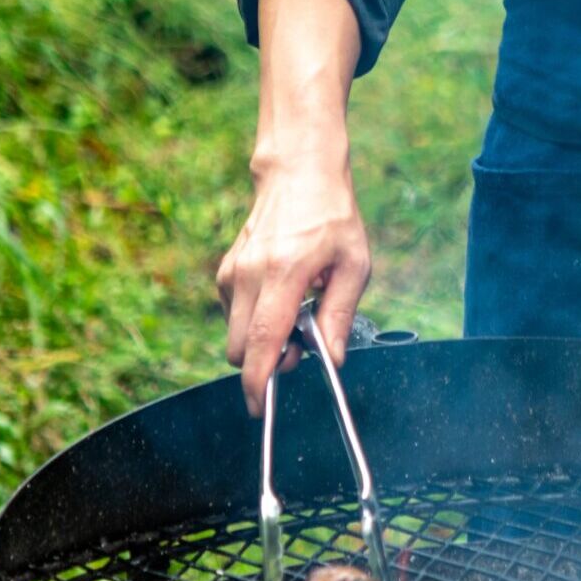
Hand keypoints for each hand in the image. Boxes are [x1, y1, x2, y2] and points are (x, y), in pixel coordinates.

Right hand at [217, 143, 370, 416]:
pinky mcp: (225, 271)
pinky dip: (253, 321)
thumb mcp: (354, 264)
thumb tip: (332, 359)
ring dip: (260, 341)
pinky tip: (281, 298)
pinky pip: (232, 315)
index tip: (259, 405)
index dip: (258, 379)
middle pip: (239, 347)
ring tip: (296, 314)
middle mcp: (249, 274)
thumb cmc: (333, 217)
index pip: (262, 338)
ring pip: (234, 334)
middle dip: (265, 362)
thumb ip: (340, 313)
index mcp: (284, 272)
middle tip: (300, 346)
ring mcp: (232, 272)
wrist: (299, 174)